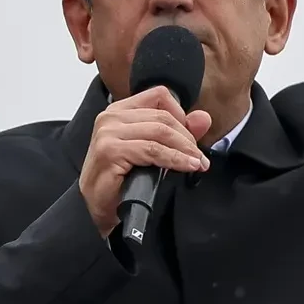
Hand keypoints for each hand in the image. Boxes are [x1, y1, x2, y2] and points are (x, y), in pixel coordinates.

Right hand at [79, 86, 212, 236]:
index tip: (191, 137)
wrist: (100, 207)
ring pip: (160, 131)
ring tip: (198, 163)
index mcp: (120, 110)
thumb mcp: (153, 150)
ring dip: (185, 149)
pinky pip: (152, 150)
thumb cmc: (121, 180)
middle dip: (188, 138)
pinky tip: (186, 166)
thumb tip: (203, 118)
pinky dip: (174, 159)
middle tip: (200, 158)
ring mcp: (108, 133)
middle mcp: (111, 117)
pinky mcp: (110, 151)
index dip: (181, 114)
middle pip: (163, 117)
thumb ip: (178, 132)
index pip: (160, 96)